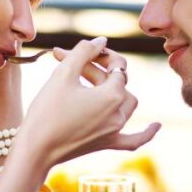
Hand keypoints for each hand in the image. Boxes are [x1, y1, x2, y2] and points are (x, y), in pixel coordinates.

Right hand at [22, 38, 156, 165]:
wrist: (35, 150)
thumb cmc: (46, 111)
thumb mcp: (63, 74)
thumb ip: (84, 51)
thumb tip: (101, 41)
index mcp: (113, 95)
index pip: (113, 65)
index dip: (95, 54)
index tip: (74, 52)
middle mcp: (119, 114)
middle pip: (117, 82)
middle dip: (97, 70)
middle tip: (68, 63)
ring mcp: (115, 131)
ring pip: (126, 102)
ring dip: (113, 90)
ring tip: (88, 82)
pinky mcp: (107, 144)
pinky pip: (134, 139)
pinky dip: (146, 132)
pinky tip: (157, 125)